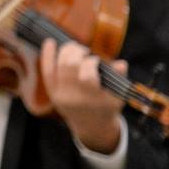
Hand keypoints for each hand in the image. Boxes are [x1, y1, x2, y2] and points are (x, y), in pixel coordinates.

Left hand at [40, 38, 125, 153]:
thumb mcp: (117, 96)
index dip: (91, 62)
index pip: (87, 75)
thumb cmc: (107, 107)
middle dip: (77, 53)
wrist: (90, 126)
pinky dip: (47, 55)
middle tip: (85, 51)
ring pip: (58, 65)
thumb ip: (119, 78)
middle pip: (69, 66)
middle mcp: (72, 97)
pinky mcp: (51, 91)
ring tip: (76, 48)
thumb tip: (121, 63)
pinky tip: (49, 42)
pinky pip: (46, 70)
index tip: (96, 60)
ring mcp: (59, 94)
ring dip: (66, 51)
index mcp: (91, 99)